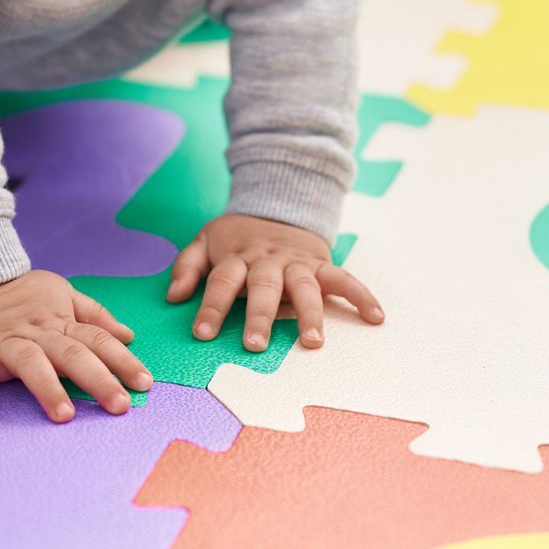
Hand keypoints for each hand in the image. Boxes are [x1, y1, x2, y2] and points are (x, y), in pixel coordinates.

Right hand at [0, 269, 152, 425]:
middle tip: (120, 405)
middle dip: (98, 379)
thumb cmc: (20, 292)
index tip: (145, 384)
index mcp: (60, 321)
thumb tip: (128, 335)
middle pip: (72, 354)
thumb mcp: (61, 292)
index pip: (98, 339)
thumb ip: (94, 314)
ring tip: (64, 415)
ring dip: (47, 388)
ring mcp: (6, 342)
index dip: (122, 361)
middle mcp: (37, 333)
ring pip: (31, 363)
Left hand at [166, 213, 383, 350]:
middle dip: (260, 316)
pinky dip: (361, 295)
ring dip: (310, 313)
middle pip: (264, 287)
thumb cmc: (237, 236)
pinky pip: (343, 278)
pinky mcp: (321, 262)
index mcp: (237, 256)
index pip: (221, 281)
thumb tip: (173, 296)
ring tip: (314, 342)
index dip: (210, 306)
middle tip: (255, 345)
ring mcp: (296, 261)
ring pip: (304, 286)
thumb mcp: (205, 241)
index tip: (201, 333)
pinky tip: (375, 316)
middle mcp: (268, 260)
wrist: (275, 202)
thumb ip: (188, 266)